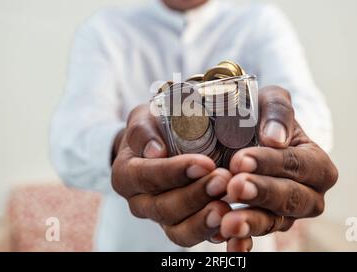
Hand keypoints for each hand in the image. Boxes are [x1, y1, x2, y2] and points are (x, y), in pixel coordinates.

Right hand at [111, 104, 232, 246]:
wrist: (159, 145)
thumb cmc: (153, 128)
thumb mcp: (143, 119)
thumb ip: (143, 130)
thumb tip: (155, 150)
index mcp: (126, 175)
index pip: (147, 177)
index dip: (175, 172)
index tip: (204, 163)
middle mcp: (139, 202)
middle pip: (164, 207)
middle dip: (196, 195)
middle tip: (224, 180)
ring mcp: (160, 218)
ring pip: (178, 230)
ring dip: (204, 220)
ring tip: (227, 207)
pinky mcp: (180, 227)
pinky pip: (194, 237)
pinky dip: (213, 233)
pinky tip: (230, 222)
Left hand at [221, 86, 338, 251]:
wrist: (243, 134)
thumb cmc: (261, 116)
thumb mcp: (271, 101)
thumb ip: (277, 111)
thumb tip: (275, 138)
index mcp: (316, 164)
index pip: (299, 165)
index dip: (271, 164)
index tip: (241, 160)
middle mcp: (308, 194)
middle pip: (291, 199)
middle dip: (262, 193)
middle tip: (235, 186)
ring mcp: (286, 214)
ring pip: (273, 222)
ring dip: (250, 222)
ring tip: (227, 221)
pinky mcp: (263, 224)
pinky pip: (255, 237)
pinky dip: (242, 241)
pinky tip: (226, 241)